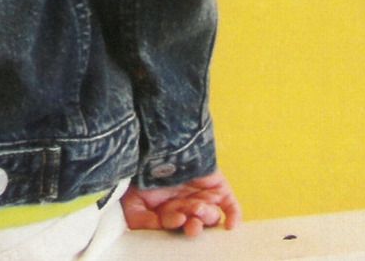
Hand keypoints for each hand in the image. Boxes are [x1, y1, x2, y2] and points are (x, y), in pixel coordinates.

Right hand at [121, 169, 240, 237]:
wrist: (155, 135)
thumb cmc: (140, 165)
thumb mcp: (131, 197)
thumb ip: (138, 219)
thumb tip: (154, 229)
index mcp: (165, 209)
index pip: (173, 224)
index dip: (175, 224)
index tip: (176, 218)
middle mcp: (184, 203)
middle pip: (193, 222)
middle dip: (193, 224)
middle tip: (192, 221)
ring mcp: (201, 194)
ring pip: (210, 216)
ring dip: (207, 217)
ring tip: (200, 207)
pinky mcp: (216, 185)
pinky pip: (230, 205)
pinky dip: (233, 216)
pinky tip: (231, 225)